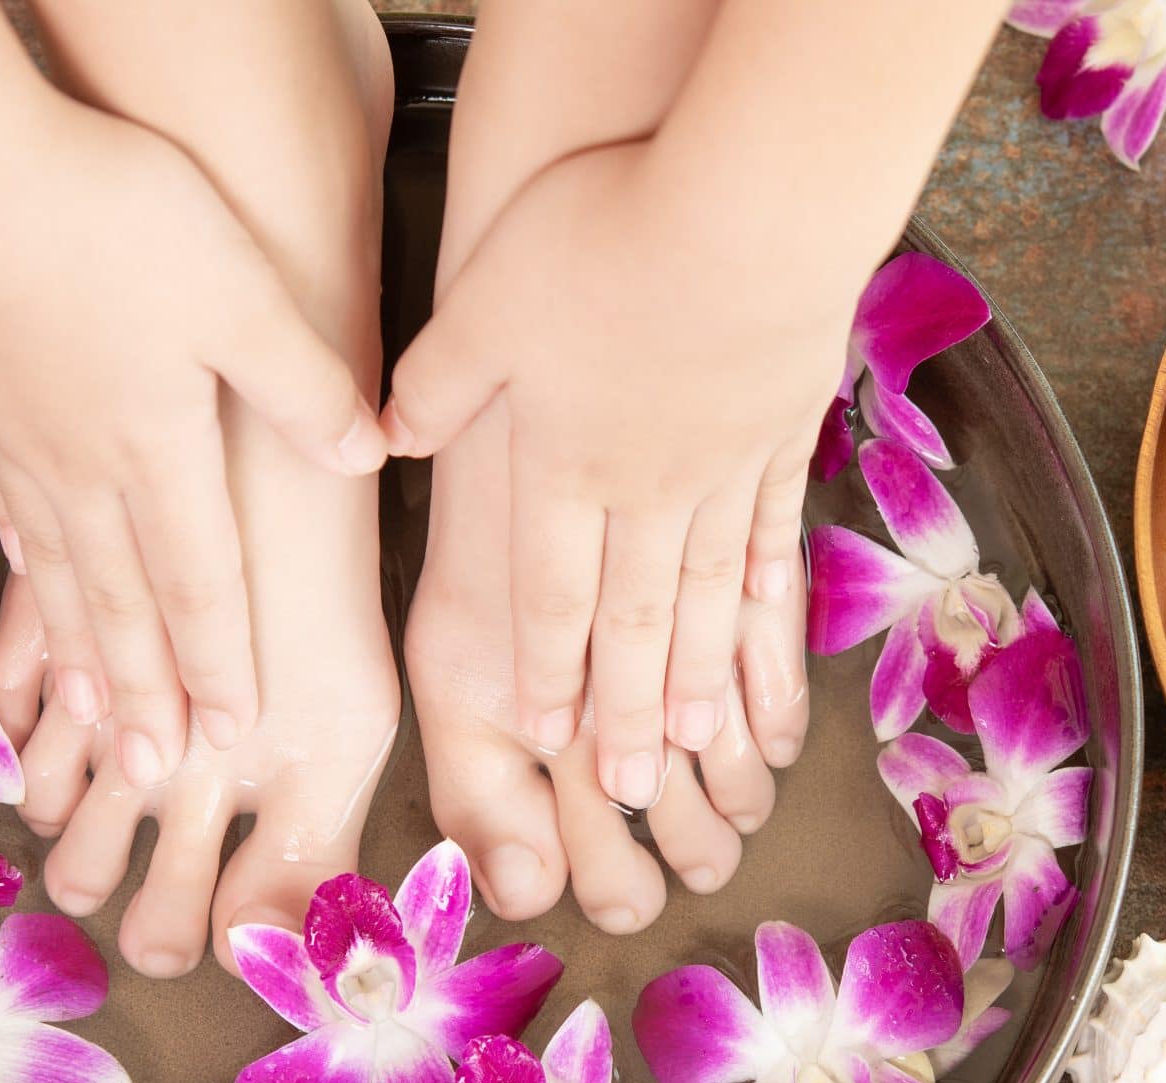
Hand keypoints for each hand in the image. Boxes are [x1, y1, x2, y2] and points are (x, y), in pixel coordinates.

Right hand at [0, 88, 384, 786]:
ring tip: (83, 724)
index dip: (218, 664)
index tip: (231, 736)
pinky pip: (2, 511)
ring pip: (54, 572)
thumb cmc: (105, 215)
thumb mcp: (239, 290)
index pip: (198, 583)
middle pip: (119, 603)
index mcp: (158, 448)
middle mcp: (81, 465)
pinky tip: (27, 591)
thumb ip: (304, 383)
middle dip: (142, 697)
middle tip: (150, 776)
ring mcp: (13, 436)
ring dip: (75, 655)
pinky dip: (20, 572)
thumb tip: (371, 454)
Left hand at [381, 141, 846, 807]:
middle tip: (629, 790)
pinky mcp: (784, 430)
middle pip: (633, 620)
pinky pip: (773, 527)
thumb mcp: (485, 303)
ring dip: (699, 674)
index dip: (546, 669)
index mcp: (566, 464)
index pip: (550, 592)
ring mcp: (726, 468)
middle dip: (624, 711)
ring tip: (697, 740)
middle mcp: (648, 489)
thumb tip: (381, 435)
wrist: (747, 210)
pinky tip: (769, 621)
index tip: (547, 737)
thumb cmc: (603, 242)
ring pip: (708, 596)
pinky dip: (770, 584)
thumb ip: (436, 381)